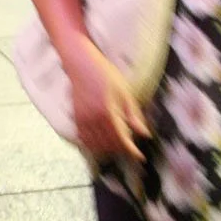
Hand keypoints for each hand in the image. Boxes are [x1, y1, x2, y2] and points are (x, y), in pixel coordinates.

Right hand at [66, 44, 149, 160]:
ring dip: (107, 149)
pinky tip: (99, 143)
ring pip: (95, 145)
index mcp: (108, 112)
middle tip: (130, 148)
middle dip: (121, 149)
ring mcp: (82, 119)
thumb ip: (133, 115)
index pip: (121, 139)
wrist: (81, 64)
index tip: (139, 156)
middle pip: (109, 144)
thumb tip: (144, 134)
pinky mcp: (75, 118)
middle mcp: (93, 119)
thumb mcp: (125, 92)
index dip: (131, 150)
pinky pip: (83, 139)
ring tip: (116, 147)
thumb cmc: (105, 74)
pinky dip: (92, 145)